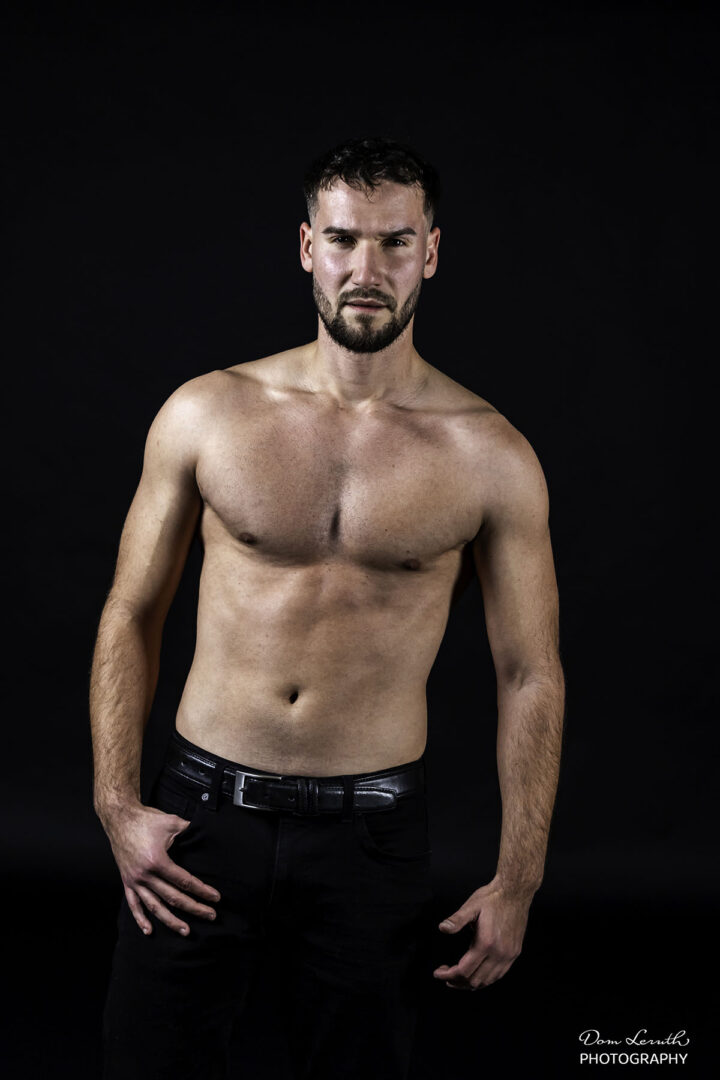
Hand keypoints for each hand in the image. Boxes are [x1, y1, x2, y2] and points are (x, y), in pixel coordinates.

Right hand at [102, 802, 220, 936]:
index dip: (202, 891)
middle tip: (210, 915)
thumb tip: (207, 834)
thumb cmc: (145, 819)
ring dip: (171, 921)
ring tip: (186, 931)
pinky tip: (149, 930)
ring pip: (155, 906)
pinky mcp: (126, 881)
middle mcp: (145, 875)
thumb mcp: (172, 822)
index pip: (184, 881)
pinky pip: (133, 904)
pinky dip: (140, 919)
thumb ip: (190, 831)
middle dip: (194, 908)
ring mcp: (134, 880)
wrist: (119, 817)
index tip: (215, 897)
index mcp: (157, 861)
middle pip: (173, 897)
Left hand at [433, 879, 530, 989]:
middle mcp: (499, 953)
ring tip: (458, 977)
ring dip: (471, 983)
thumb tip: (442, 928)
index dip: (448, 975)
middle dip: (457, 982)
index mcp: (486, 943)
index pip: (464, 971)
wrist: (515, 892)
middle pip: (475, 981)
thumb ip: (457, 920)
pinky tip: (476, 973)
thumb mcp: (471, 906)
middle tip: (445, 975)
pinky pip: (499, 975)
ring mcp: (509, 955)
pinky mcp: (514, 953)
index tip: (437, 973)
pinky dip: (485, 979)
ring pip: (488, 981)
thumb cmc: (492, 898)